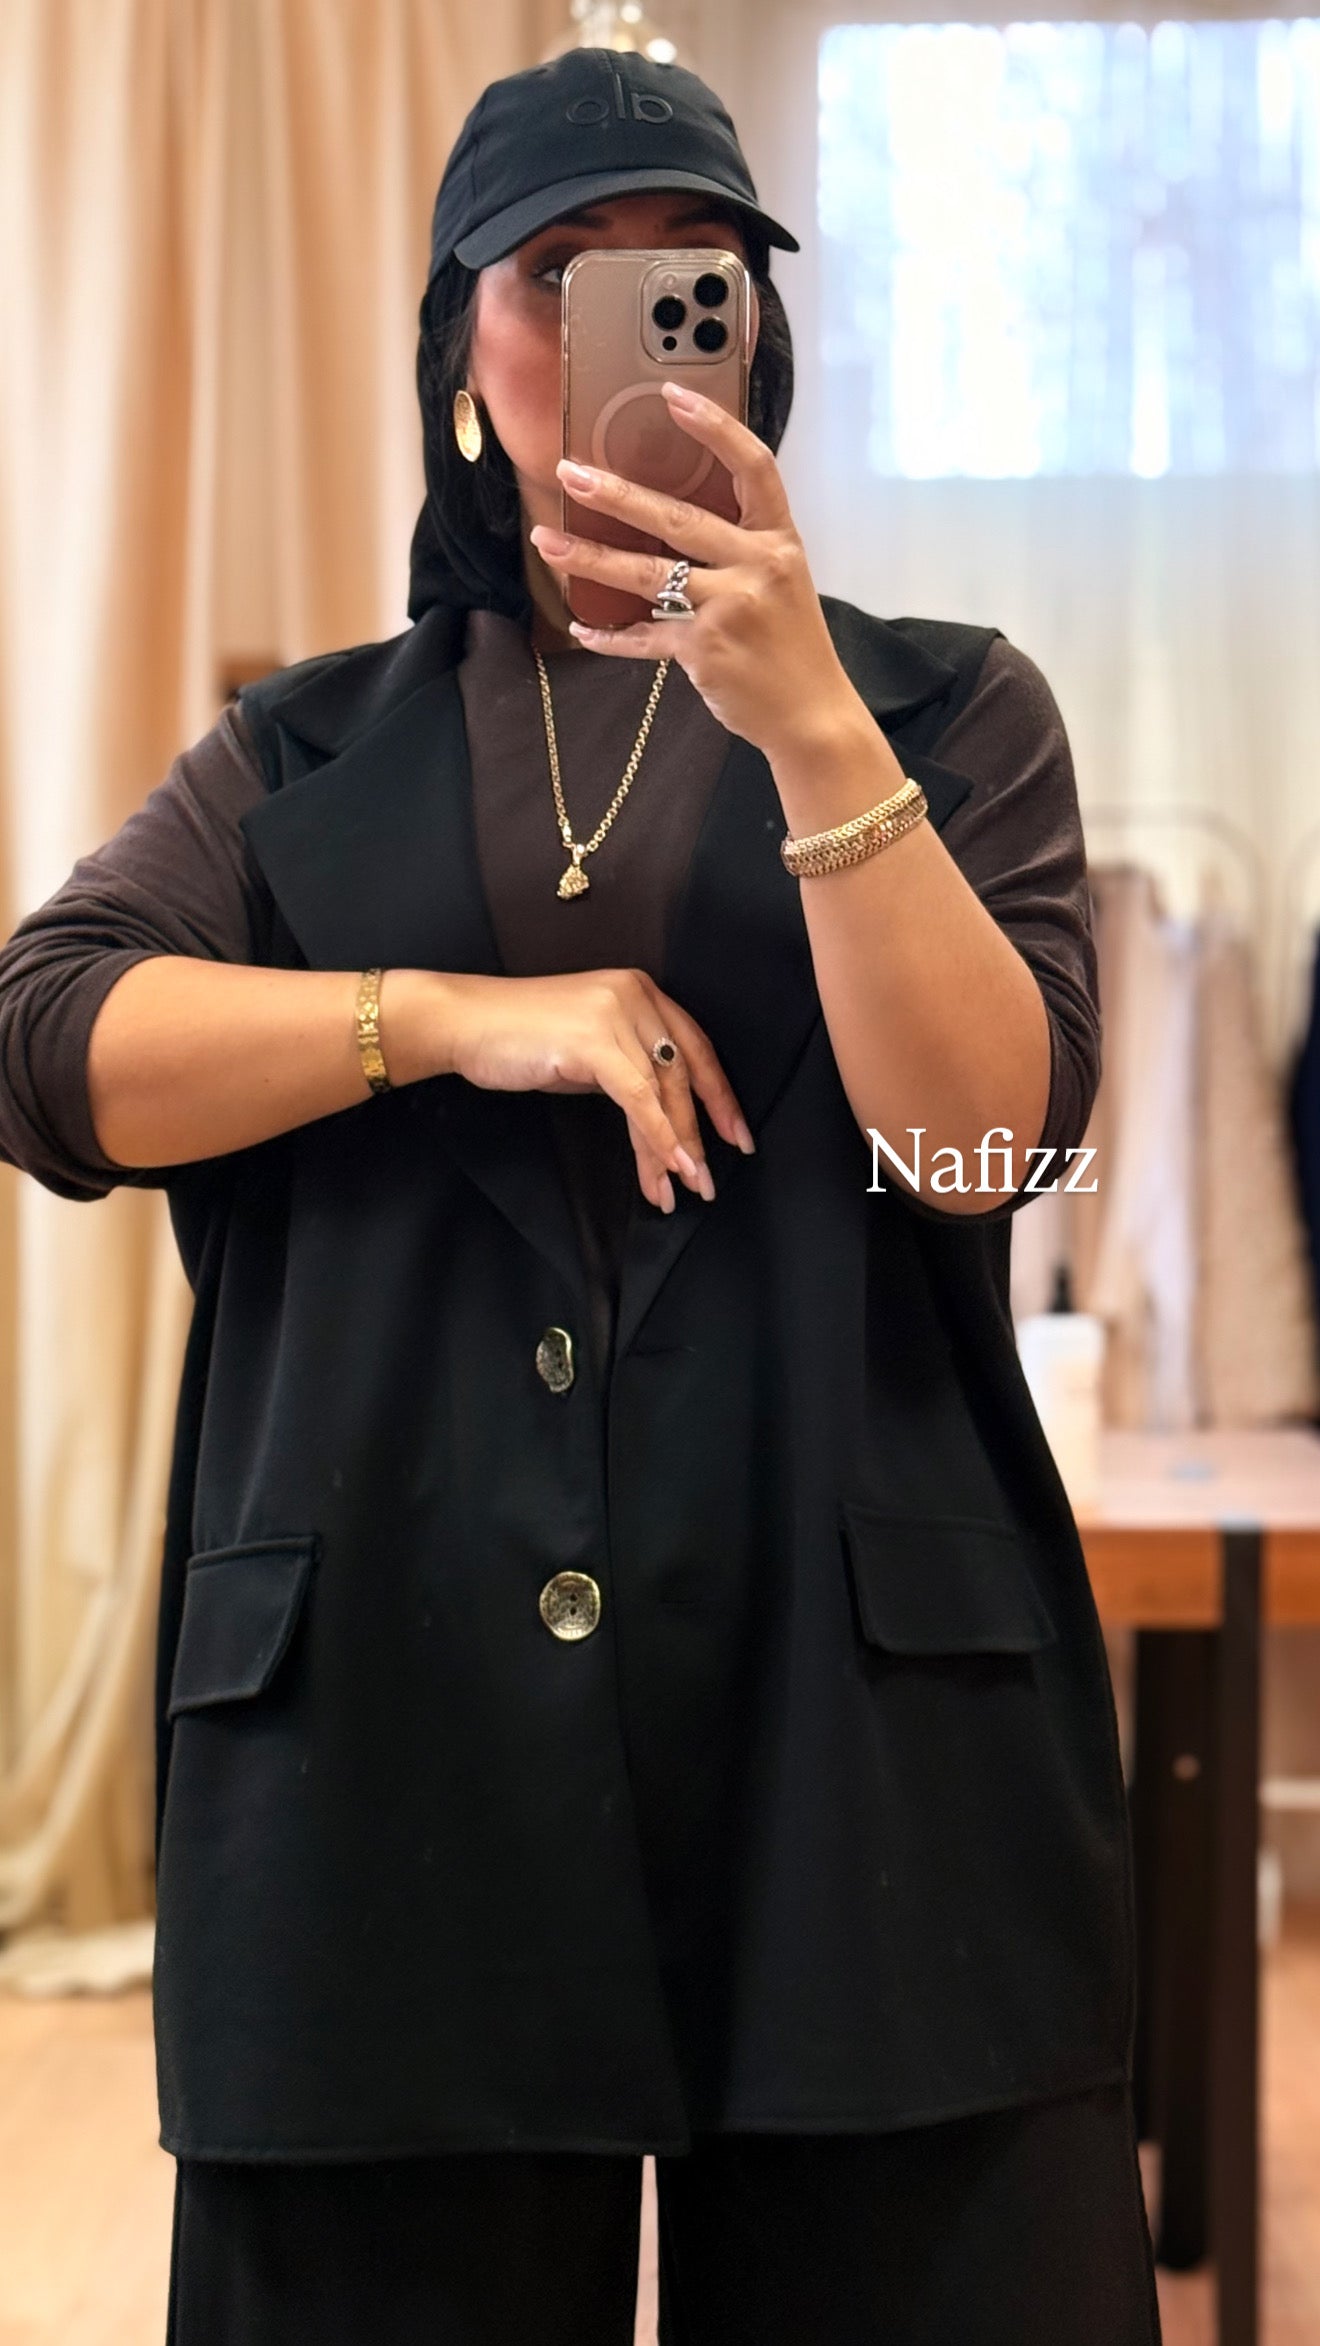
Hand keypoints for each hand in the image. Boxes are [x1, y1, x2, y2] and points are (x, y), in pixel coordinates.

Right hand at [402, 967, 754, 1213]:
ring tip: (686, 1187)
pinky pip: (638, 1099)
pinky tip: (667, 1167)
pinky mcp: (594, 1041)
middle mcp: (635, 995)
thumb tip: (658, 1114)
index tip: (736, 1136)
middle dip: (702, 1131)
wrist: (464, 1023)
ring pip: (662, 1091)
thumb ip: (627, 1068)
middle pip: (684, 1073)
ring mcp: (615, 1014)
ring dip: (677, 1146)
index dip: (719, 1096)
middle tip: (709, 1179)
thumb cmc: (517, 1038)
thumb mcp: (588, 1048)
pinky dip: (657, 1137)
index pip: (695, 1047)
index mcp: (639, 991)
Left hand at [528, 383, 867, 759]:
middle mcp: (756, 566)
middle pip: (677, 518)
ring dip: (589, 556)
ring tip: (546, 540)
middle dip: (616, 494)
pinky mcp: (704, 650)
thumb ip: (740, 548)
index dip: (715, 428)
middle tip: (569, 471)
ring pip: (647, 574)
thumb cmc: (793, 646)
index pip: (752, 467)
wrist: (812, 715)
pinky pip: (644, 637)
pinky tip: (582, 628)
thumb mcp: (783, 582)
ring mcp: (728, 609)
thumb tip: (672, 521)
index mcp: (778, 540)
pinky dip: (611, 636)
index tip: (672, 396)